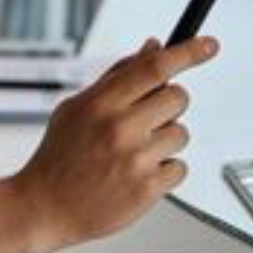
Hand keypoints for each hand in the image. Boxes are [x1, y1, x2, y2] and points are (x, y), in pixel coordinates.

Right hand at [10, 35, 220, 249]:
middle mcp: (120, 128)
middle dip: (170, 104)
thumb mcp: (77, 107)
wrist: (43, 207)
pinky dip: (164, 170)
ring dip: (165, 140)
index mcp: (103, 103)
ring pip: (181, 133)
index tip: (208, 45)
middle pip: (178, 97)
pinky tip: (138, 174)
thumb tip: (153, 47)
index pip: (156, 67)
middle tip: (149, 117)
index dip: (189, 51)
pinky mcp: (147, 190)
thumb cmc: (60, 156)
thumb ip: (118, 75)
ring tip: (134, 152)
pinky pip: (180, 167)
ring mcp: (135, 160)